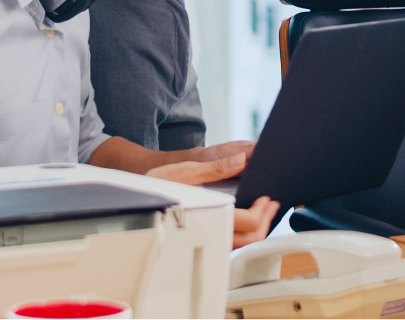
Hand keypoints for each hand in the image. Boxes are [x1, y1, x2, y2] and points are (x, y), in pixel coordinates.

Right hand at [141, 143, 277, 246]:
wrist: (134, 197)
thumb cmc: (155, 185)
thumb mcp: (184, 171)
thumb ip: (215, 168)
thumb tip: (240, 160)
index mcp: (205, 215)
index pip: (246, 223)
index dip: (262, 212)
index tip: (266, 199)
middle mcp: (206, 232)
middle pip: (248, 239)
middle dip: (264, 222)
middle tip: (270, 206)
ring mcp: (204, 237)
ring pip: (239, 244)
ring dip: (256, 229)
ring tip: (263, 211)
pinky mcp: (200, 237)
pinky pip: (228, 242)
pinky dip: (243, 232)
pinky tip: (246, 218)